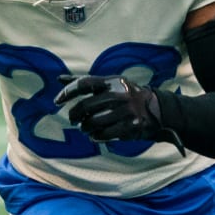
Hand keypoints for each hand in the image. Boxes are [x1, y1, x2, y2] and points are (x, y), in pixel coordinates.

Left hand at [54, 75, 184, 155]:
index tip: (56, 101)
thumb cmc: (125, 96)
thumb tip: (58, 78)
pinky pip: (104, 135)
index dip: (67, 92)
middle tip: (73, 120)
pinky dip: (95, 136)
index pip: (84, 83)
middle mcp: (119, 94)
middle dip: (74, 115)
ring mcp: (126, 111)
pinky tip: (95, 135)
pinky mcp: (131, 127)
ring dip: (84, 127)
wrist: (158, 110)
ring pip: (93, 123)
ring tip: (85, 128)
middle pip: (85, 106)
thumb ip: (84, 82)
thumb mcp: (109, 84)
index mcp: (112, 81)